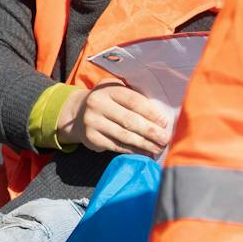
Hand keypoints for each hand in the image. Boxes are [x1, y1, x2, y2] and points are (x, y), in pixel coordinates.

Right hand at [56, 83, 170, 156]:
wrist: (77, 113)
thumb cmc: (107, 101)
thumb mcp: (116, 91)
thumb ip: (134, 96)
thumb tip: (160, 116)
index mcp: (108, 89)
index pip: (133, 101)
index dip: (151, 113)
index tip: (164, 123)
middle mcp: (97, 104)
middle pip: (129, 120)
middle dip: (150, 131)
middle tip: (165, 139)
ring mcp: (92, 122)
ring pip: (124, 135)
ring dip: (144, 144)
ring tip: (158, 148)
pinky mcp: (91, 138)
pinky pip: (116, 146)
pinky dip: (133, 150)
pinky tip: (144, 152)